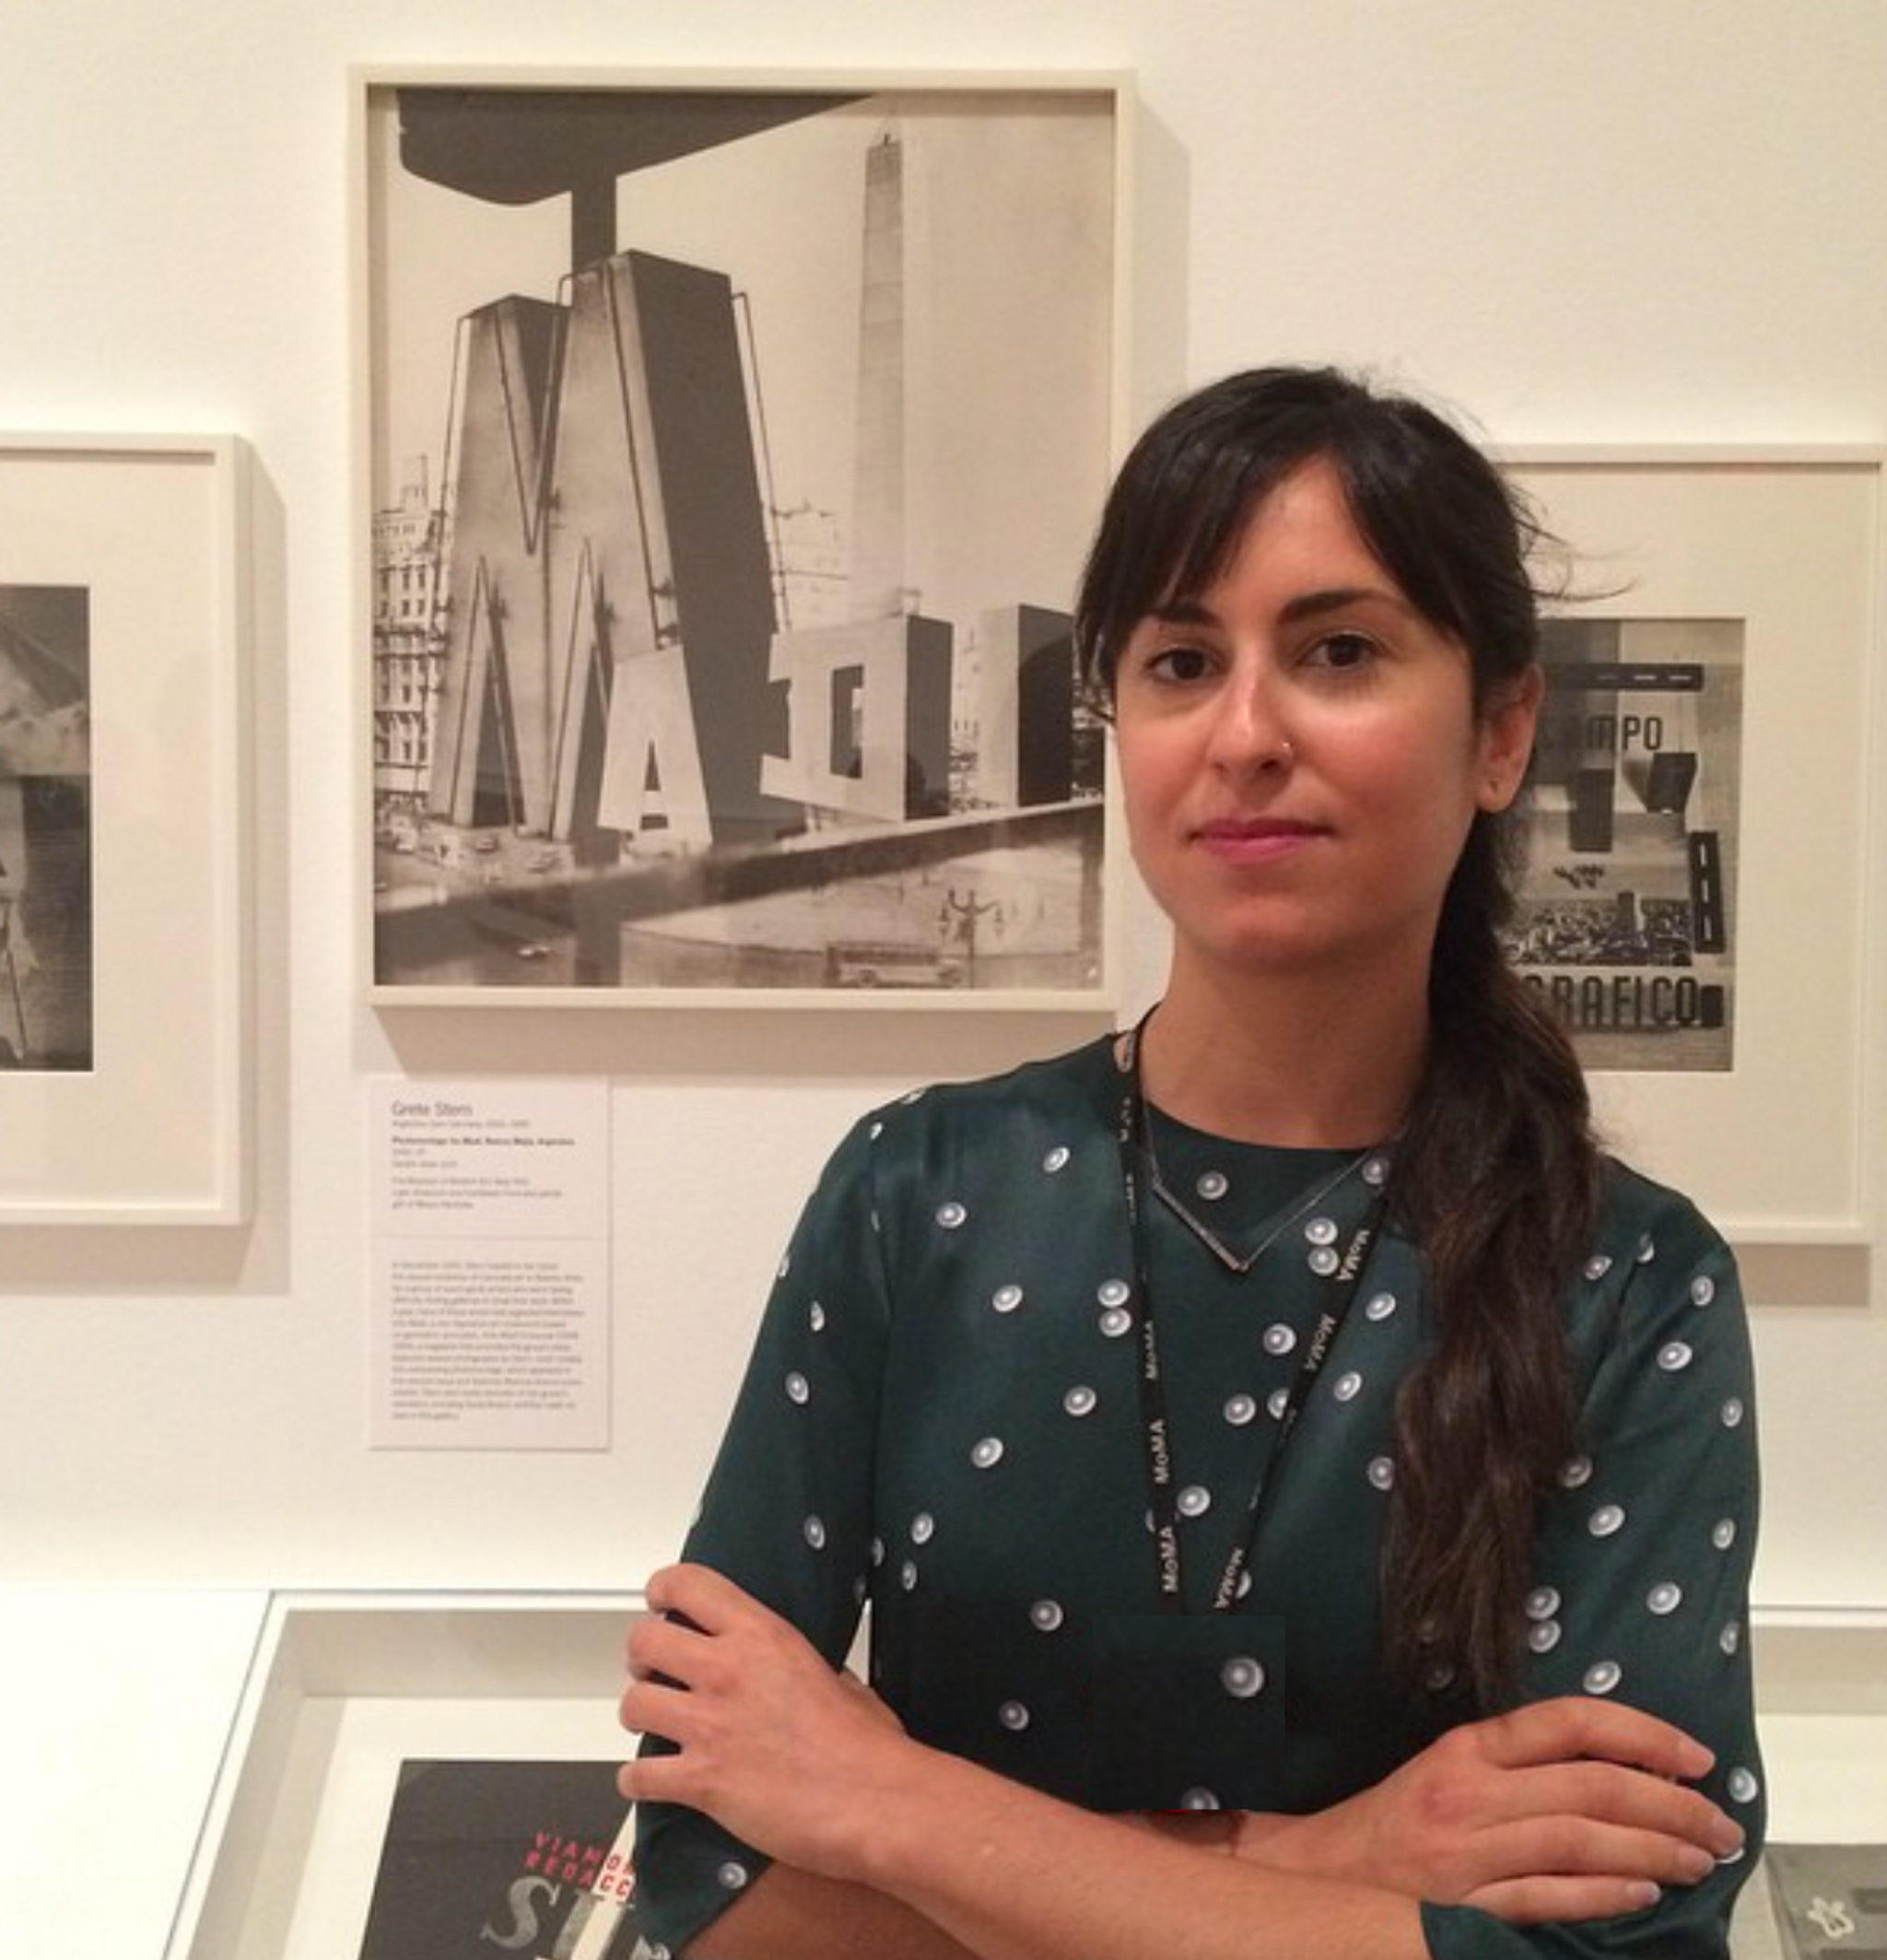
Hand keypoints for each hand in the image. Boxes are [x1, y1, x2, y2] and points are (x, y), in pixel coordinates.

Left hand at [618, 1563, 911, 1883]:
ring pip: (633, 1704)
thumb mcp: (836, 1677)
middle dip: (642, 1657)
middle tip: (656, 1672)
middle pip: (645, 1642)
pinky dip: (637, 1780)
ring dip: (638, 1714)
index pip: (688, 1585)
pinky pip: (638, 1775)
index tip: (659, 1602)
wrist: (871, 1800)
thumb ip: (795, 1668)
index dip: (663, 1590)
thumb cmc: (865, 1743)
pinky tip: (651, 1781)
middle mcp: (726, 1670)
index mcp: (762, 1635)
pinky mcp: (700, 1780)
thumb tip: (790, 1676)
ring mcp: (709, 1725)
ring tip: (655, 1724)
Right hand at [1235, 1697, 1744, 1923]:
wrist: (1319, 1877)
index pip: (1567, 1721)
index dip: (1642, 1733)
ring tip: (1701, 1860)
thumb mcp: (1447, 1772)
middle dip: (1670, 1804)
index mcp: (1467, 1748)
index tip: (1696, 1756)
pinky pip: (1549, 1897)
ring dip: (1654, 1851)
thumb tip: (1619, 1775)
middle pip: (1590, 1786)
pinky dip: (1603, 1895)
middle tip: (1721, 1824)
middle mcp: (1469, 1791)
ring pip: (1580, 1839)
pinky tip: (1644, 1895)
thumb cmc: (1393, 1826)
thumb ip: (1518, 1768)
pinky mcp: (1464, 1907)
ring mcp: (1467, 1851)